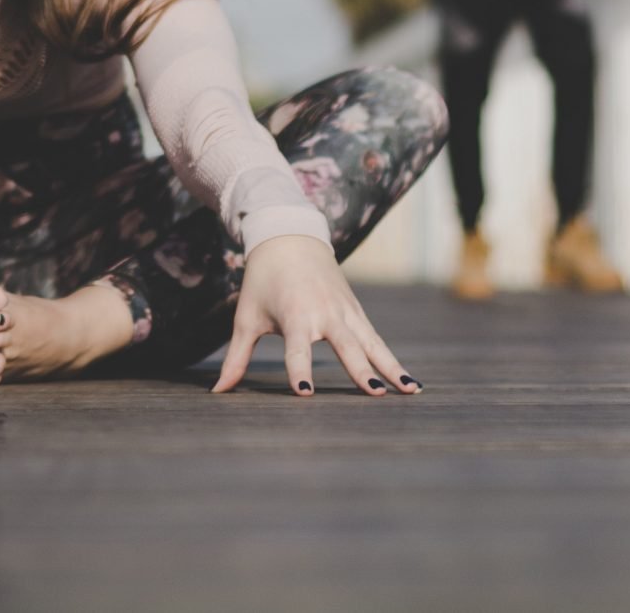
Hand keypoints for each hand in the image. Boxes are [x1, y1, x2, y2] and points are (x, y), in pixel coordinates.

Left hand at [211, 234, 418, 398]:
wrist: (289, 237)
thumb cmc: (262, 282)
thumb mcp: (246, 318)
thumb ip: (236, 358)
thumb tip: (217, 392)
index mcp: (295, 316)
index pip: (296, 349)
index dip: (298, 370)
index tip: (304, 392)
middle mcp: (325, 314)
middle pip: (345, 346)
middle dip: (360, 370)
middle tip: (375, 393)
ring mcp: (345, 312)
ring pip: (372, 344)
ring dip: (391, 367)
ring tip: (411, 391)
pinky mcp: (357, 312)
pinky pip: (377, 339)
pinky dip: (393, 359)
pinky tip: (410, 383)